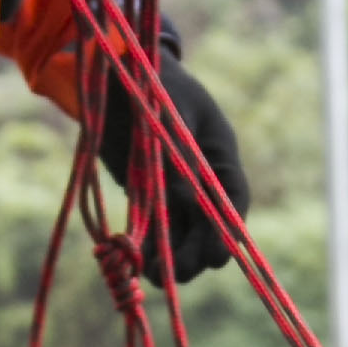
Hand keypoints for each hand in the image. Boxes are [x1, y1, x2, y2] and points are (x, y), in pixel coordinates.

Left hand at [101, 45, 251, 281]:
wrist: (114, 72)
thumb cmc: (148, 81)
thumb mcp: (166, 112)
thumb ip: (176, 153)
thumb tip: (184, 197)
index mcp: (218, 150)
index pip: (233, 197)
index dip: (227, 229)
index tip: (218, 255)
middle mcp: (202, 175)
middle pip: (209, 224)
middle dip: (196, 250)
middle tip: (179, 271)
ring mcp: (176, 186)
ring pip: (183, 232)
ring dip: (173, 256)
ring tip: (154, 274)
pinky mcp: (148, 192)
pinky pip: (157, 226)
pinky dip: (151, 246)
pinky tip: (141, 265)